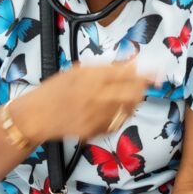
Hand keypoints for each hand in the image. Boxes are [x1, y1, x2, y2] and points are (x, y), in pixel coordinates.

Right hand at [24, 60, 157, 141]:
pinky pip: (117, 122)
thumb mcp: (77, 71)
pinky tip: (116, 109)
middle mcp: (95, 97)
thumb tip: (130, 62)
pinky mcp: (95, 131)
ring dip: (134, 101)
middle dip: (142, 87)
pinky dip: (122, 115)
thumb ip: (105, 68)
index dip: (144, 72)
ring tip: (131, 95)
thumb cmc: (54, 90)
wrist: (37, 116)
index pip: (125, 73)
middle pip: (132, 92)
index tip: (156, 71)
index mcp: (90, 78)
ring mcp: (96, 116)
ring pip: (128, 108)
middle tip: (146, 84)